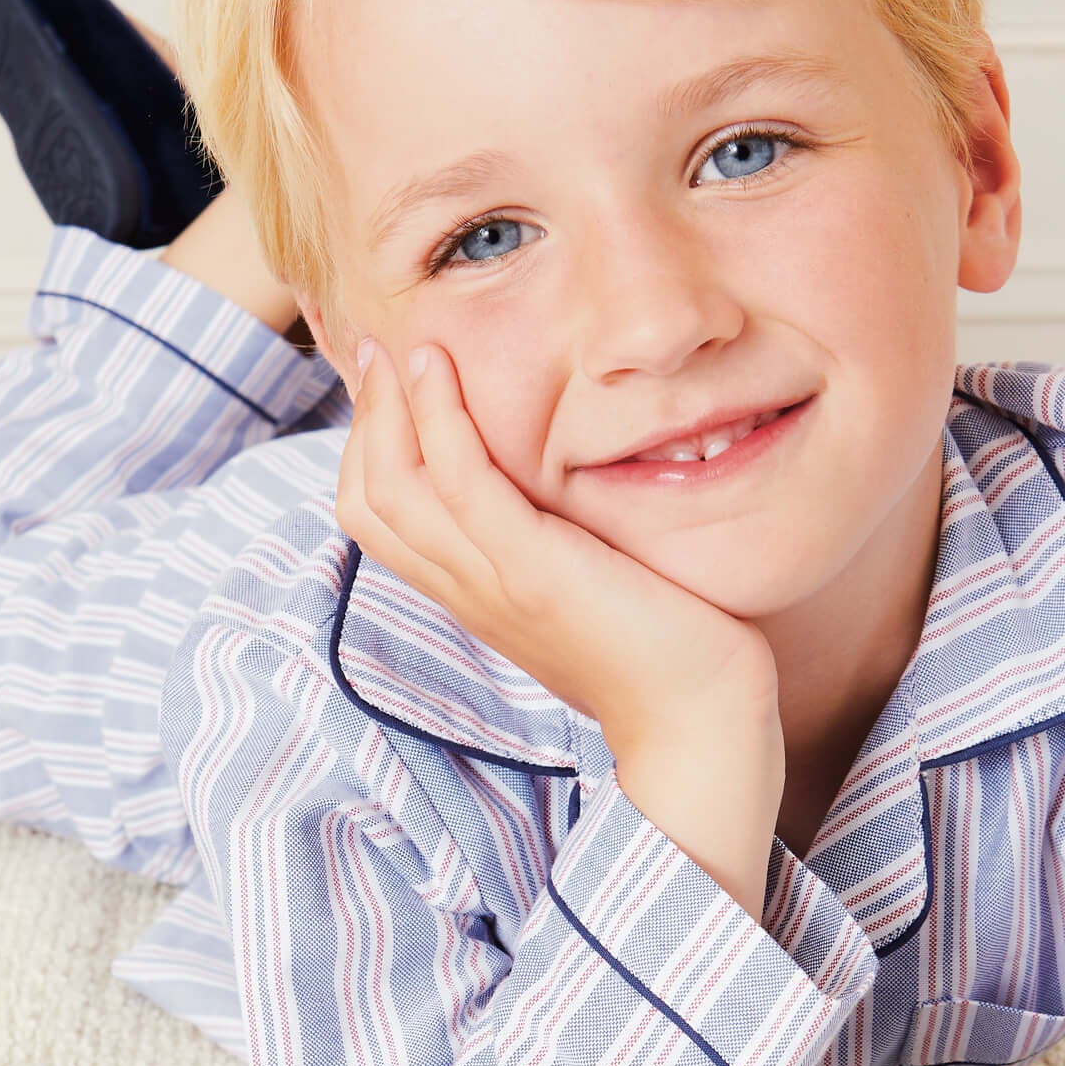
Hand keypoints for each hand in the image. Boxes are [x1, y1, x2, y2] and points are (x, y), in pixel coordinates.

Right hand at [337, 341, 783, 914]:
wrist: (701, 722)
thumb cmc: (668, 654)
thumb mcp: (591, 589)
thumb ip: (557, 547)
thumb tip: (563, 497)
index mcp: (477, 597)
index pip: (381, 521)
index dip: (369, 449)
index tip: (389, 385)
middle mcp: (470, 592)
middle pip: (370, 499)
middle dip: (364, 417)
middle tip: (374, 348)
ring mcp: (495, 584)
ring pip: (395, 487)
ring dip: (389, 405)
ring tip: (404, 343)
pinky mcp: (533, 573)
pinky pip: (459, 483)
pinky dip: (438, 418)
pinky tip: (440, 367)